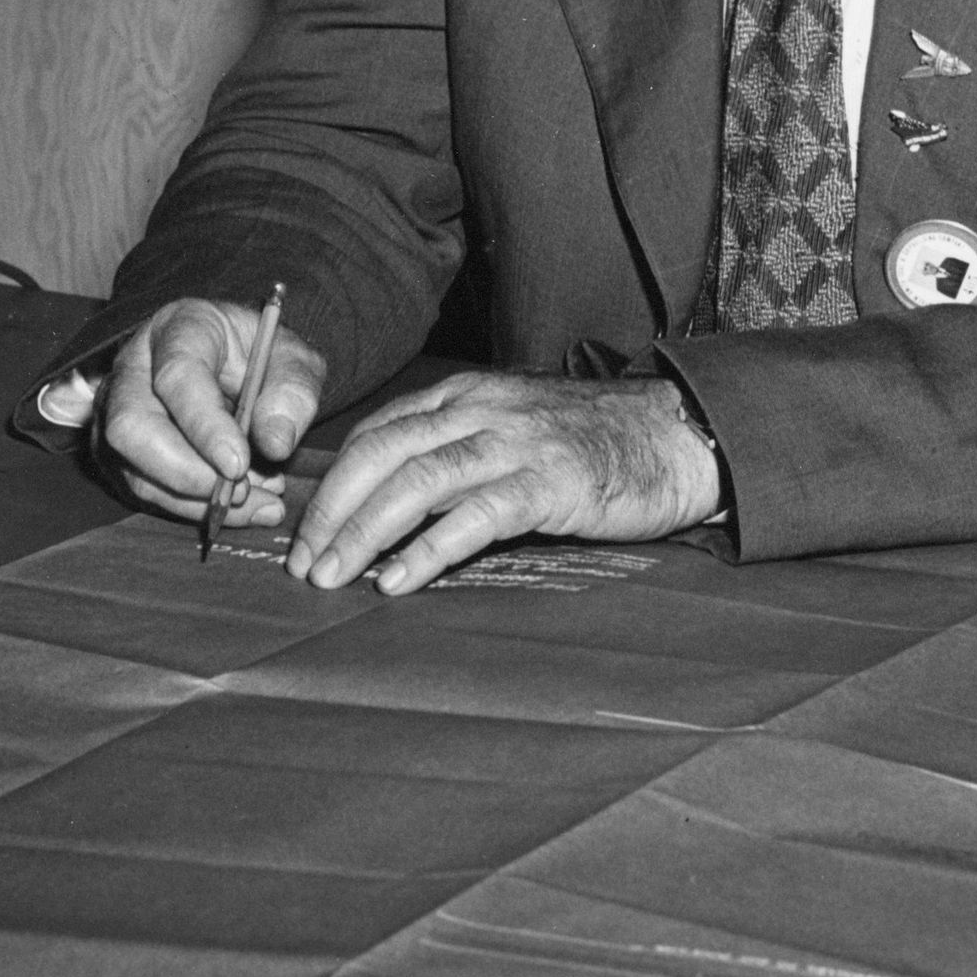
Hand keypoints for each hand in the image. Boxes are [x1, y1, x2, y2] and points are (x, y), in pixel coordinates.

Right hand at [95, 295, 326, 530]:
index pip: (176, 375)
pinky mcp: (120, 451)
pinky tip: (241, 506)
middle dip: (185, 471)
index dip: (203, 425)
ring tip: (257, 500)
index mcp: (180, 328)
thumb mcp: (294, 360)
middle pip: (130, 427)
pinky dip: (192, 509)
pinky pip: (144, 491)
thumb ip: (292, 393)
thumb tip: (276, 443)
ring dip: (194, 499)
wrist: (238, 364)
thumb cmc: (261, 355)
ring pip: (133, 468)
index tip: (238, 463)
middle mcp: (135, 367)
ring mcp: (116, 411)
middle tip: (241, 490)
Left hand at [287, 370, 722, 596]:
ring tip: (331, 577)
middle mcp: (481, 410)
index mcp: (466, 395)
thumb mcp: (513, 428)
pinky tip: (398, 581)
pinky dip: (427, 550)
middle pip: (382, 454)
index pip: (377, 433)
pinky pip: (473, 516)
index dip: (331, 483)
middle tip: (302, 563)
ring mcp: (514, 444)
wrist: (674, 433)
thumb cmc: (591, 441)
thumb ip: (458, 450)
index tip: (304, 531)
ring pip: (416, 482)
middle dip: (331, 511)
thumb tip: (390, 504)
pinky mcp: (548, 483)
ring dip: (363, 533)